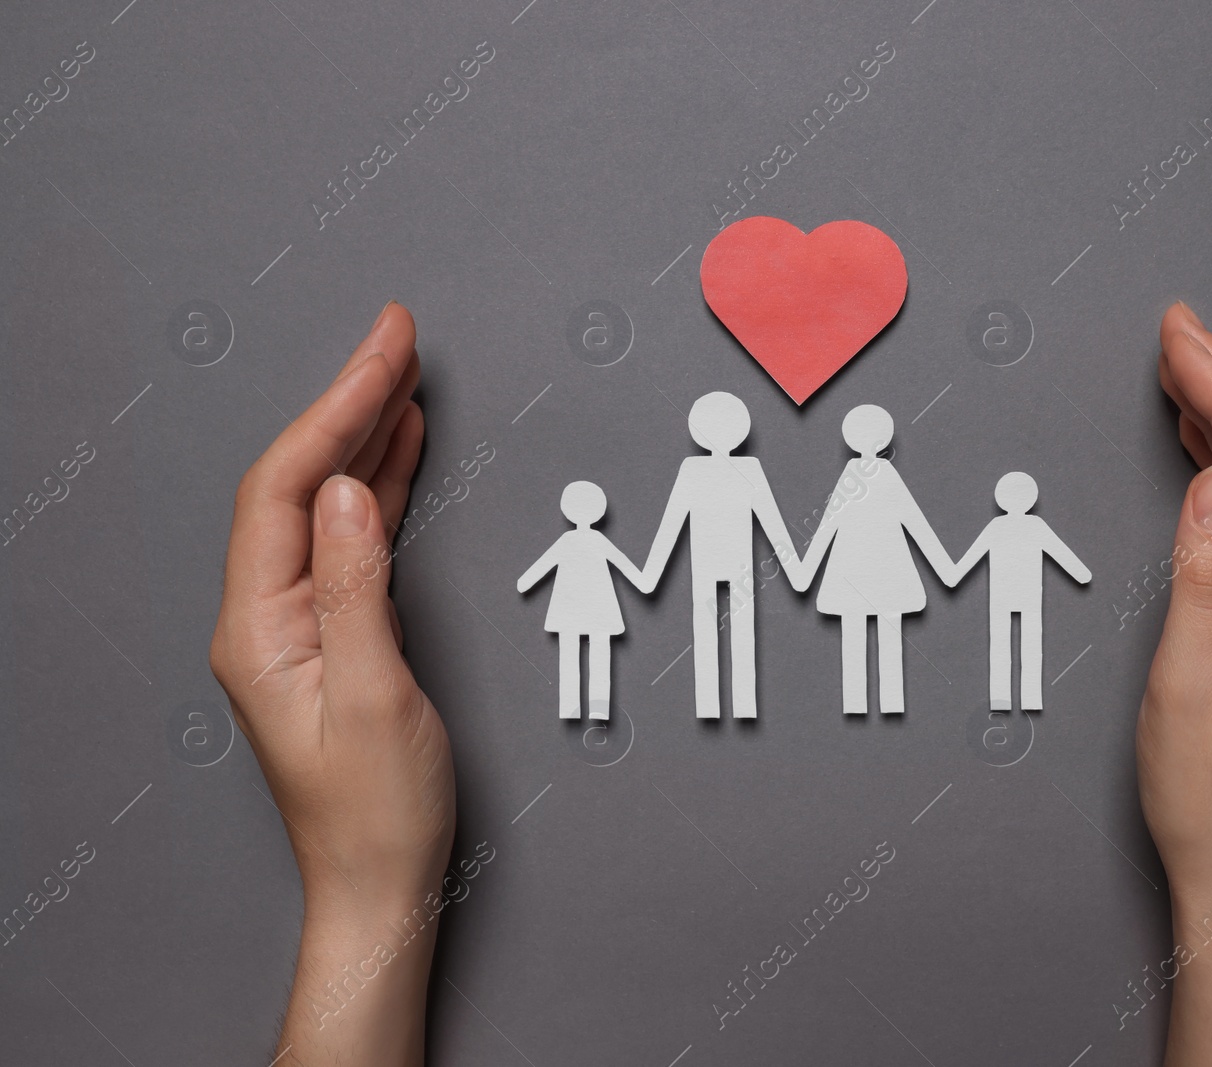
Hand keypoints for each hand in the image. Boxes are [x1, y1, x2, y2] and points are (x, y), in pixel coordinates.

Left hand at [209, 302, 454, 1066]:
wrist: (377, 882)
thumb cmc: (377, 811)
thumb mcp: (376, 699)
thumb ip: (358, 588)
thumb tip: (353, 491)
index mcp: (260, 627)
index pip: (289, 489)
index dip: (337, 409)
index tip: (385, 351)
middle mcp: (266, 615)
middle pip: (302, 481)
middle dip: (351, 401)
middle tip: (399, 336)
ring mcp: (297, 621)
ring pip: (328, 501)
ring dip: (367, 433)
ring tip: (405, 374)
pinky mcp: (333, 631)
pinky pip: (354, 537)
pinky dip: (383, 484)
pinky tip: (405, 448)